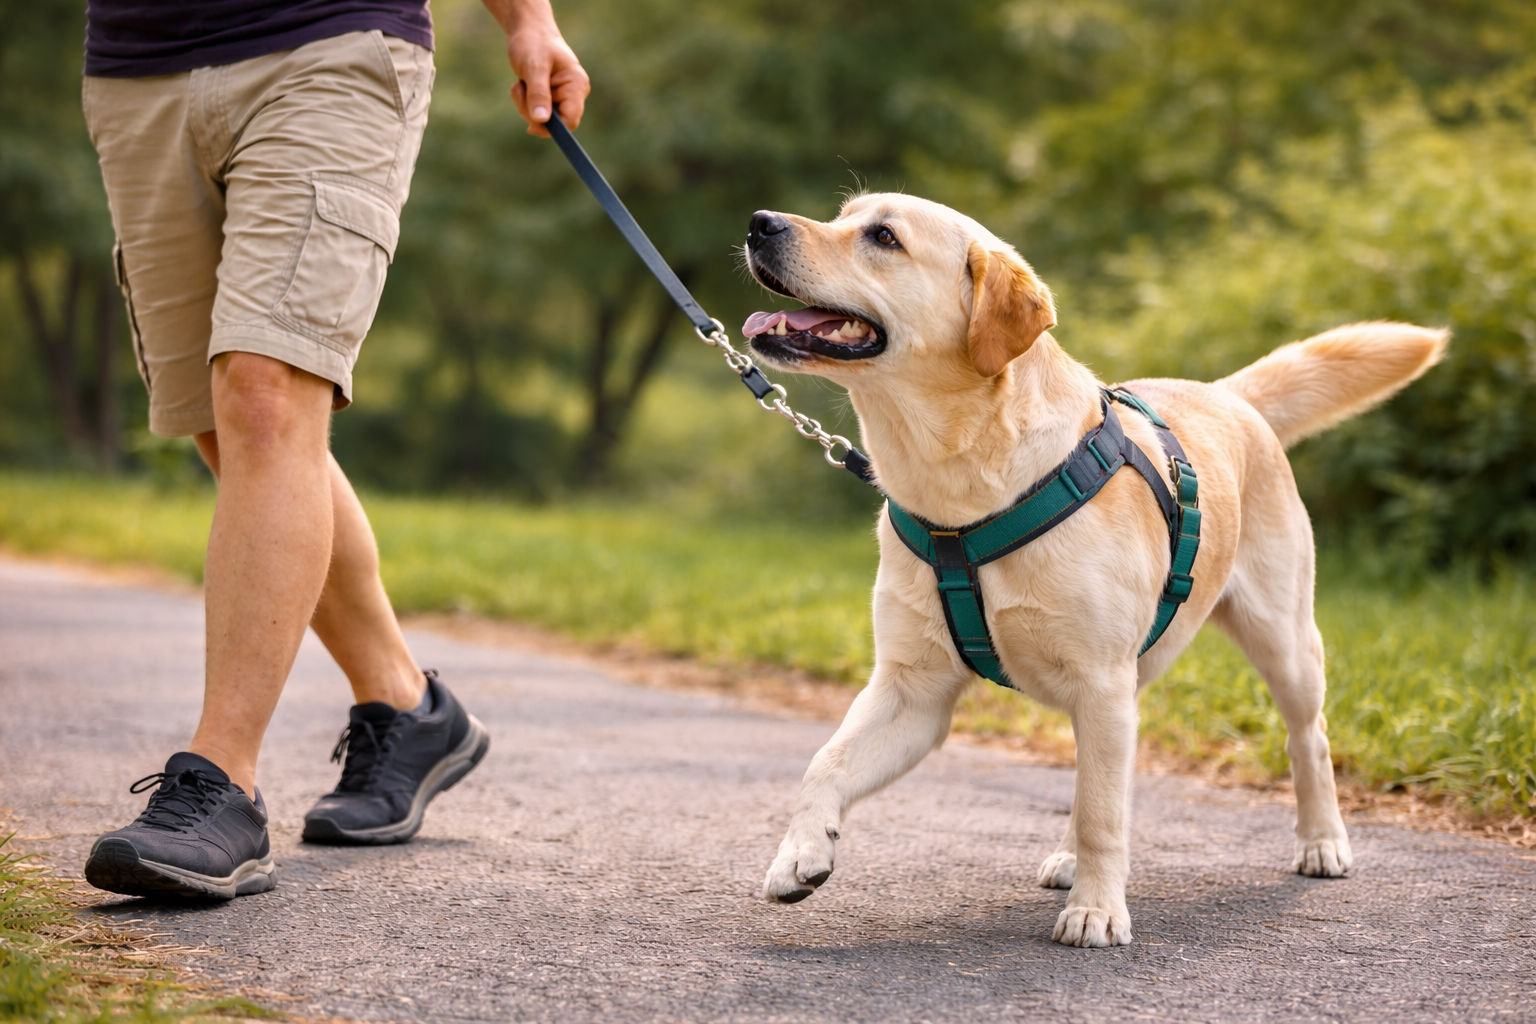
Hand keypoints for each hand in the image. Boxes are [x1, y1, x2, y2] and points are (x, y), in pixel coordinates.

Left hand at [483, 0, 590, 136]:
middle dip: (532, 111)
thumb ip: (538, 94)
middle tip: (521, 89)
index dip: (552, 128)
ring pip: (542, 119)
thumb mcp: (534, 67)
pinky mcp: (550, 98)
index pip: (571, 120)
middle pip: (554, 123)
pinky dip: (523, 102)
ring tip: (521, 83)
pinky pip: (535, 112)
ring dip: (525, 105)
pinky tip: (522, 84)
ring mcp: (562, 97)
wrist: (528, 29)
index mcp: (577, 86)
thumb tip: (541, 121)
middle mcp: (574, 94)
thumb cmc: (533, 42)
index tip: (531, 126)